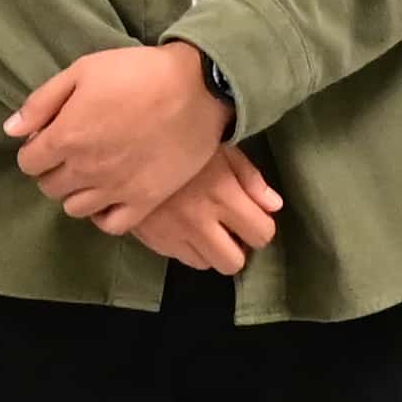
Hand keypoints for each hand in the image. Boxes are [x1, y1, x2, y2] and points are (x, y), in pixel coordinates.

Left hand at [9, 43, 232, 227]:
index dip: (35, 148)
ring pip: (75, 208)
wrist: (197, 88)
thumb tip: (11, 130)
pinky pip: (110, 224)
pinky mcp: (144, 202)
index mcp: (65, 138)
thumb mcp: (82, 71)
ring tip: (90, 173)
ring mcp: (115, 190)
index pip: (28, 162)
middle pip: (50, 186)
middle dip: (52, 169)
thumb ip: (42, 102)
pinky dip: (102, 215)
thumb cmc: (137, 72)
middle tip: (71, 152)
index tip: (50, 137)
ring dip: (75, 192)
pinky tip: (108, 196)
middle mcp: (85, 170)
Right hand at [133, 146, 283, 272]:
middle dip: (237, 248)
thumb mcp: (222, 148)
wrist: (128, 140)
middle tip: (230, 229)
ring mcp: (174, 234)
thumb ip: (251, 178)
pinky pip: (179, 258)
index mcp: (223, 194)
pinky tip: (182, 225)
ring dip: (211, 250)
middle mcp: (200, 221)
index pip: (261, 234)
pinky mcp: (152, 239)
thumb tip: (273, 207)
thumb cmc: (183, 137)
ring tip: (205, 226)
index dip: (261, 227)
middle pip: (233, 262)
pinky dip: (186, 247)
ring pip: (206, 264)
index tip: (252, 216)